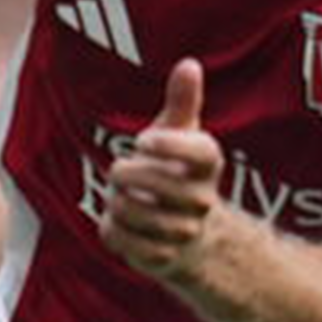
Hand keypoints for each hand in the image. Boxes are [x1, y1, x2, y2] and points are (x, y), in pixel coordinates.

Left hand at [99, 58, 225, 281]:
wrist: (192, 238)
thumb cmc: (179, 174)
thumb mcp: (181, 135)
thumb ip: (184, 101)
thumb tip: (189, 63)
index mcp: (208, 164)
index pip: (199, 151)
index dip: (167, 144)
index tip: (143, 140)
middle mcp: (201, 199)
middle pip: (152, 180)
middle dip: (126, 172)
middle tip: (123, 171)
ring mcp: (182, 231)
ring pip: (131, 210)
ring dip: (117, 201)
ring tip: (122, 198)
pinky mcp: (161, 258)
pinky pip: (122, 239)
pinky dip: (113, 229)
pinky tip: (119, 222)